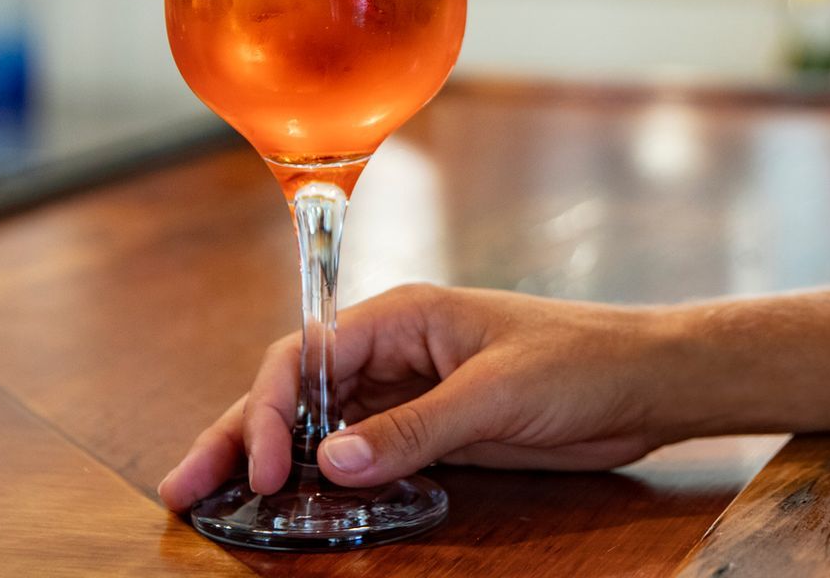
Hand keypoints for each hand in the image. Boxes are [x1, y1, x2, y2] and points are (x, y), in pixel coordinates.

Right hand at [158, 284, 688, 509]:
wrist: (643, 382)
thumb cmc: (581, 361)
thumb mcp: (496, 393)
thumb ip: (415, 428)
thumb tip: (333, 461)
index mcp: (401, 317)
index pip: (305, 356)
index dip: (270, 411)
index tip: (265, 470)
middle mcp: (393, 352)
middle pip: (295, 392)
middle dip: (239, 436)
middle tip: (186, 489)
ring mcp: (408, 394)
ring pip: (318, 428)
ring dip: (269, 462)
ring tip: (213, 502)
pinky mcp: (429, 433)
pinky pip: (358, 456)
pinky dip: (320, 482)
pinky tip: (291, 510)